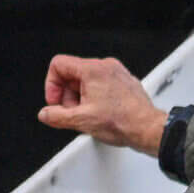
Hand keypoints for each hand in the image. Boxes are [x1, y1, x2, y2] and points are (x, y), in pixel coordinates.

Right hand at [38, 55, 165, 153]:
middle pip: (72, 74)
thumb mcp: (81, 121)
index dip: (51, 85)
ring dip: (80, 97)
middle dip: (67, 94)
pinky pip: (100, 84)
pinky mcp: (123, 82)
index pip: (58, 64)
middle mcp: (106, 66)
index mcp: (93, 70)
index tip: (56, 101)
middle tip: (73, 111)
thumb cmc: (124, 121)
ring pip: (85, 80)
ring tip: (87, 114)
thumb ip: (56, 116)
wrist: (147, 128)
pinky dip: (94, 97)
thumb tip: (46, 114)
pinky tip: (99, 113)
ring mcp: (116, 73)